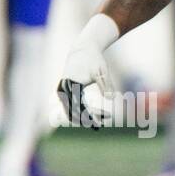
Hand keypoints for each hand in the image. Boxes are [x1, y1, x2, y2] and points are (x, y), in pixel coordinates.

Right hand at [56, 14, 118, 128]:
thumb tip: (111, 98)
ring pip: (71, 111)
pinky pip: (71, 106)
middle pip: (73, 112)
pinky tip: (96, 114)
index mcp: (71, 84)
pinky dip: (82, 112)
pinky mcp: (65, 92)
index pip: (78, 106)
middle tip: (101, 126)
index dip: (88, 117)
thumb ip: (106, 84)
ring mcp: (62, 91)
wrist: (83, 49)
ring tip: (101, 121)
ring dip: (84, 118)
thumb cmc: (94, 60)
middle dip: (86, 120)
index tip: (99, 125)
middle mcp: (63, 89)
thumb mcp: (102, 72)